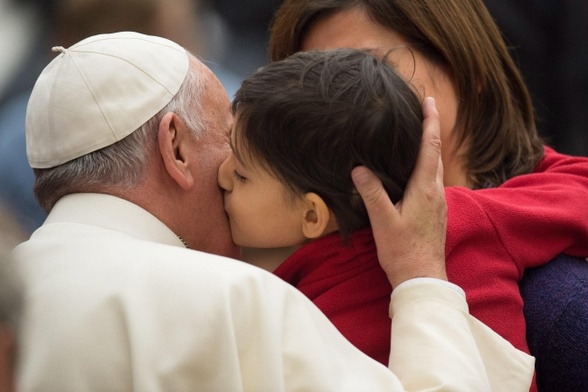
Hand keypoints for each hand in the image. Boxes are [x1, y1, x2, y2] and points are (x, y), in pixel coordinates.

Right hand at [352, 97, 446, 286]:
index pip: (431, 147)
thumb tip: (359, 169)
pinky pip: (433, 180)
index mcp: (425, 189)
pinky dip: (428, 165)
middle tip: (424, 109)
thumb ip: (373, 194)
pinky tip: (416, 170)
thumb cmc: (403, 252)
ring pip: (437, 167)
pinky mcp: (435, 213)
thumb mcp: (383, 222)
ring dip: (431, 147)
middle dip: (432, 129)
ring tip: (419, 134)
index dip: (430, 122)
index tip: (428, 100)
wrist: (423, 278)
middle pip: (437, 153)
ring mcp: (438, 203)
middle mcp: (436, 192)